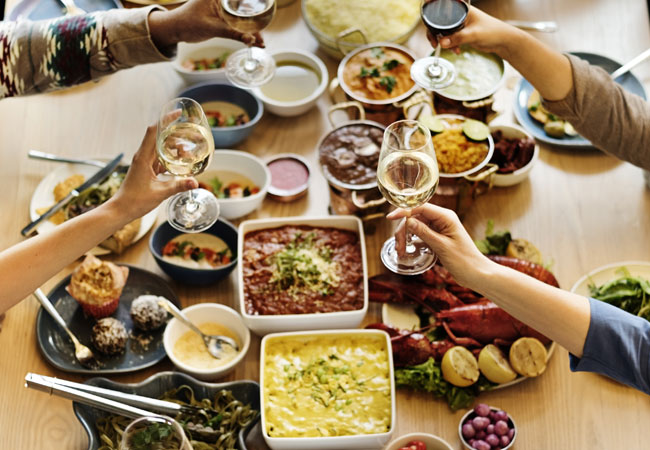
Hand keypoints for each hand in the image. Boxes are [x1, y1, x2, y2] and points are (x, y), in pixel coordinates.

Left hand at [110, 125, 197, 219]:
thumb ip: (178, 186)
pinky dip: (169, 158)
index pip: (154, 131)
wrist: (121, 209)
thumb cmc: (135, 201)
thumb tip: (195, 182)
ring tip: (186, 154)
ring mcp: (144, 162)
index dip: (166, 120)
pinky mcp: (145, 169)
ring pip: (160, 147)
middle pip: (159, 137)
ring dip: (173, 148)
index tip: (178, 114)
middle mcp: (142, 156)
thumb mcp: (160, 193)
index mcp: (143, 157)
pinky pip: (159, 158)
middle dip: (175, 135)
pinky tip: (179, 164)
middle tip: (189, 138)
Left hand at [149, 0, 264, 49]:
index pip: (242, 0)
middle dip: (257, 21)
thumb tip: (250, 40)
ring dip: (252, 30)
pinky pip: (238, 25)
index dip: (255, 3)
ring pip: (243, 18)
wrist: (176, 29)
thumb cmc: (188, 22)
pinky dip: (245, 34)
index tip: (267, 5)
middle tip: (264, 34)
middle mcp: (224, 0)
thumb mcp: (213, 28)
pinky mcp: (223, 19)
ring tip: (261, 42)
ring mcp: (224, 9)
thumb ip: (233, 33)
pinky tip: (253, 42)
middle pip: (246, 8)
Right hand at [387, 204, 490, 288]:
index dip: (404, 211)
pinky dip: (412, 241)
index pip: (420, 207)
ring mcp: (439, 228)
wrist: (476, 274)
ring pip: (416, 226)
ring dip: (406, 237)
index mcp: (446, 217)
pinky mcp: (437, 237)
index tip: (390, 218)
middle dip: (403, 230)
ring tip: (401, 252)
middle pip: (415, 217)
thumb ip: (424, 232)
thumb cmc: (464, 260)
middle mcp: (442, 219)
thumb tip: (408, 221)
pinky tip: (407, 250)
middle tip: (398, 247)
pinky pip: (420, 234)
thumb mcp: (442, 246)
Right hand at [426, 6, 519, 58]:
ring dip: (444, 42)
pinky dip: (450, 45)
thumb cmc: (492, 32)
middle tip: (435, 44)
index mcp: (461, 9)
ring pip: (443, 32)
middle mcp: (459, 15)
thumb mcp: (474, 34)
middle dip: (436, 34)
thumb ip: (458, 38)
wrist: (502, 41)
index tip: (428, 27)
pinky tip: (456, 50)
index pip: (441, 10)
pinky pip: (450, 39)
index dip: (432, 17)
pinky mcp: (461, 33)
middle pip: (439, 22)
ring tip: (452, 49)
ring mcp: (459, 24)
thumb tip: (442, 42)